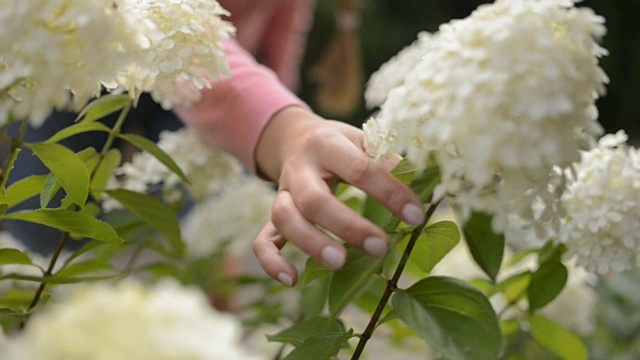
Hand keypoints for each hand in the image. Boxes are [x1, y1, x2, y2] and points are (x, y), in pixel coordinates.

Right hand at [253, 106, 423, 286]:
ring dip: (310, 243)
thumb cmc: (339, 144)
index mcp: (327, 144)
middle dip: (347, 226)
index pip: (359, 168)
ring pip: (284, 218)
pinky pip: (262, 240)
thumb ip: (385, 157)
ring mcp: (282, 193)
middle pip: (314, 199)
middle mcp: (300, 169)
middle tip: (380, 248)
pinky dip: (272, 261)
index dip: (389, 193)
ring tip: (340, 263)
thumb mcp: (361, 139)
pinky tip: (291, 280)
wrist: (294, 138)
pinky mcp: (270, 215)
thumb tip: (418, 178)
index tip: (416, 215)